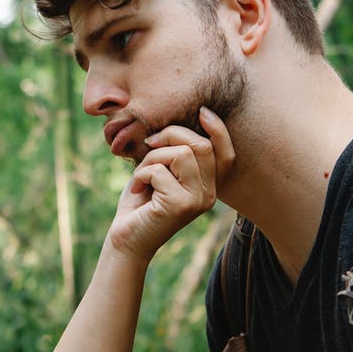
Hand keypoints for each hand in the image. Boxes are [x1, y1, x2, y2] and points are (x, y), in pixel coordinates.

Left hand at [107, 107, 233, 259]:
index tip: (201, 112)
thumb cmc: (140, 203)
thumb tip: (177, 122)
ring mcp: (197, 201)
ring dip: (153, 157)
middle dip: (172, 134)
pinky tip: (136, 188)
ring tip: (141, 174)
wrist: (126, 239)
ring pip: (182, 153)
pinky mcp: (180, 206)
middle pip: (202, 145)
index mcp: (208, 186)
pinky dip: (141, 173)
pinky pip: (160, 170)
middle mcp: (208, 195)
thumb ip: (174, 152)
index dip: (218, 130)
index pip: (226, 154)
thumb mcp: (160, 171)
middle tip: (149, 144)